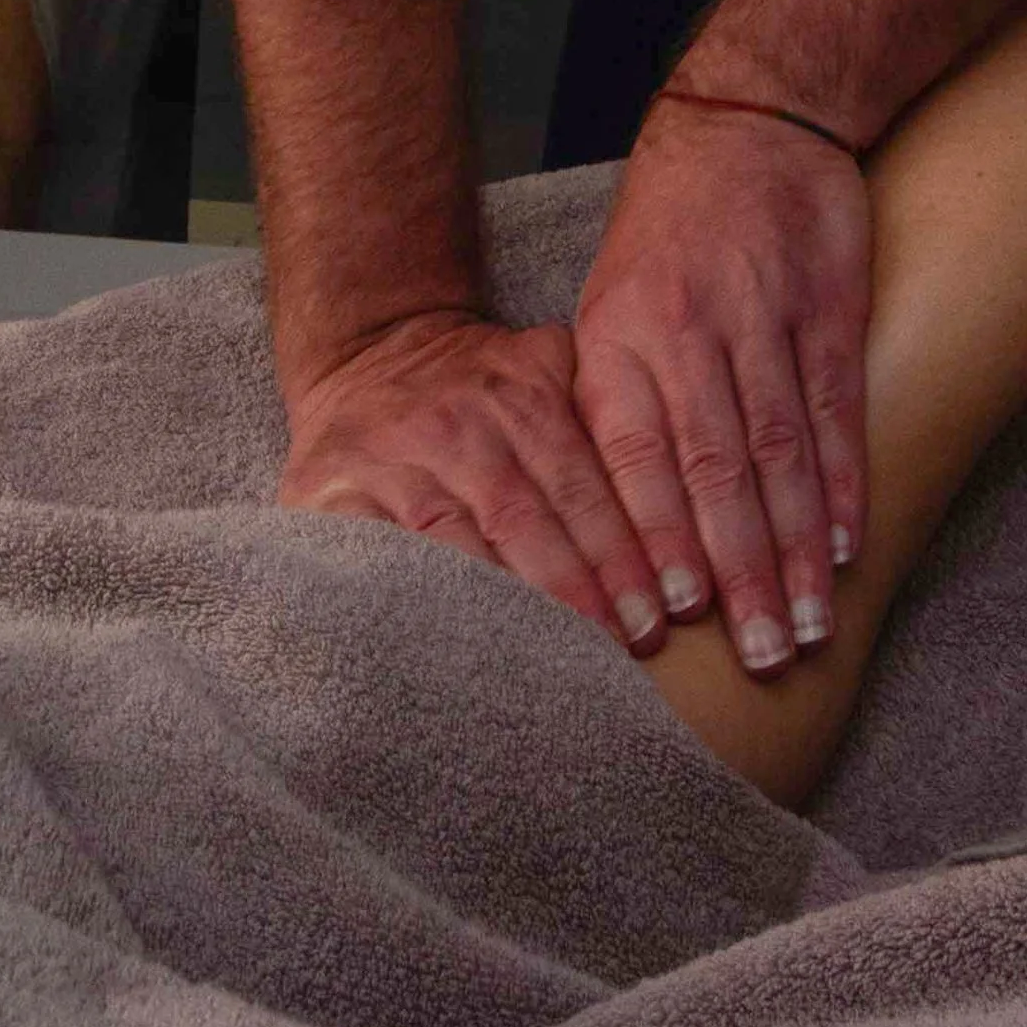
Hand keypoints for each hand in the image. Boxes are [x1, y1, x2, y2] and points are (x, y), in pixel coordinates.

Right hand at [277, 308, 668, 652]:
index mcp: (520, 394)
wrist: (369, 352)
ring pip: (456, 547)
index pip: (579, 483)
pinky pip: (382, 560)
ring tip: (551, 674)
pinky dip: (419, 606)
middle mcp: (458, 424)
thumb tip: (693, 499)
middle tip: (619, 659)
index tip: (656, 619)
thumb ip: (603, 415)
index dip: (619, 554)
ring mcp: (392, 458)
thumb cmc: (479, 387)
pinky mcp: (334, 492)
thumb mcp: (542, 367)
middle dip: (575, 595)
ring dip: (506, 612)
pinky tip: (454, 653)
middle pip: (524, 520)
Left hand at [567, 98, 871, 677]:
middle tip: (758, 658)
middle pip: (713, 473)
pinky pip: (835, 408)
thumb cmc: (665, 238)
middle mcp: (686, 333)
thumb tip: (606, 532)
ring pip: (779, 452)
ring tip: (805, 624)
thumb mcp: (608, 310)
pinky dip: (842, 482)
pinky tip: (847, 543)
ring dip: (795, 548)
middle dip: (737, 574)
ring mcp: (761, 316)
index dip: (654, 543)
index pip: (635, 460)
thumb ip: (616, 411)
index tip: (668, 623)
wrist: (745, 123)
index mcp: (618, 342)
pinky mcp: (827, 303)